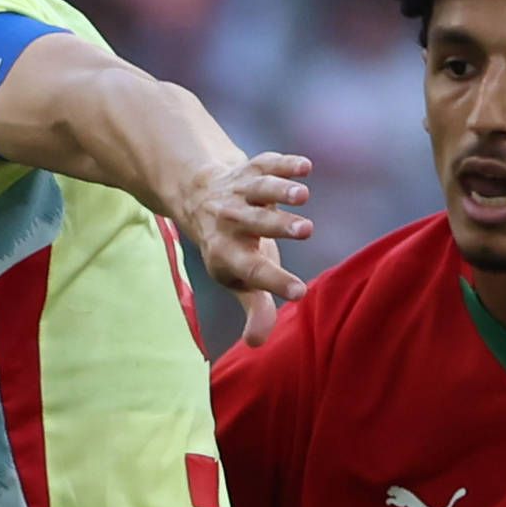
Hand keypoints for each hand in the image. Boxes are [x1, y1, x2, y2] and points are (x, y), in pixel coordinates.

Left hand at [175, 152, 314, 346]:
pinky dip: (283, 162)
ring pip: (259, 189)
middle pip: (254, 223)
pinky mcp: (250, 169)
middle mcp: (230, 221)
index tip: (301, 293)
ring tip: (302, 194)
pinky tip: (305, 167)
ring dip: (280, 190)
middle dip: (278, 226)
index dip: (276, 282)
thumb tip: (256, 343)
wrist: (200, 199)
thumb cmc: (232, 248)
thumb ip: (254, 308)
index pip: (252, 271)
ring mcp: (239, 193)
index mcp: (227, 254)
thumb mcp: (238, 279)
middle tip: (306, 231)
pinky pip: (266, 163)